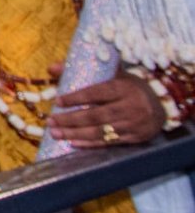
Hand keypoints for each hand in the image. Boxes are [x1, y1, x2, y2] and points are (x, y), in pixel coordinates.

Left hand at [46, 73, 165, 147]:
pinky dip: (90, 144)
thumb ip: (82, 70)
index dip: (75, 98)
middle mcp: (130, 107)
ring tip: (55, 133)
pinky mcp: (136, 138)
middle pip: (95, 115)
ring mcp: (134, 124)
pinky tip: (73, 143)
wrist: (161, 102)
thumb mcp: (112, 73)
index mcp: (123, 88)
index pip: (96, 93)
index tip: (57, 101)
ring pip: (100, 131)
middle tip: (50, 121)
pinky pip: (110, 143)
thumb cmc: (129, 86)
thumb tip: (51, 68)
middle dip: (70, 120)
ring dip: (75, 134)